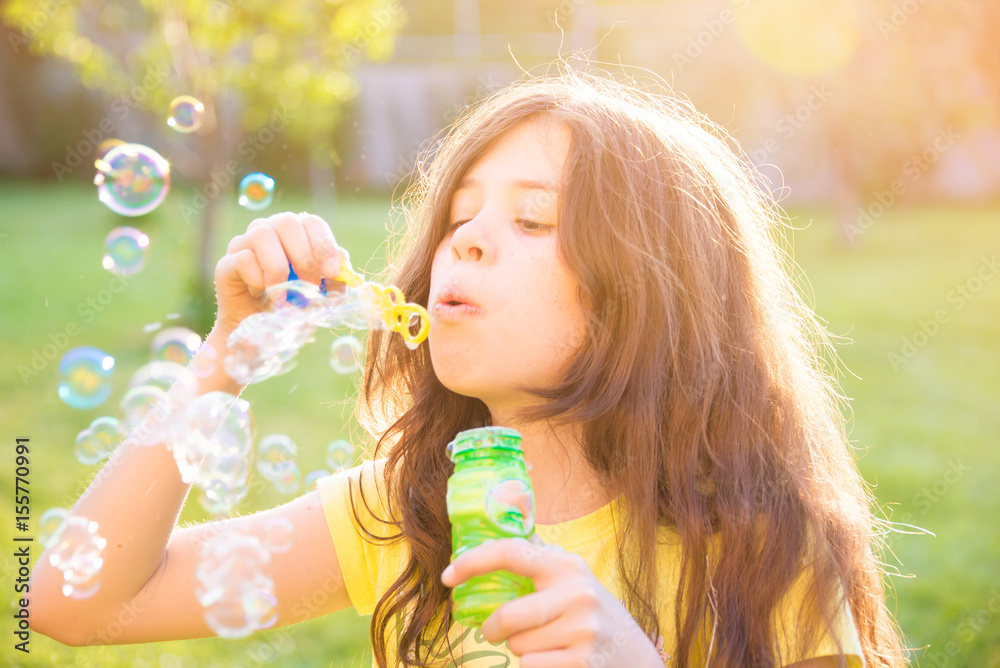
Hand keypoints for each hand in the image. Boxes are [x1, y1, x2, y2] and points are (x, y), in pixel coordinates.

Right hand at [213, 212, 347, 333]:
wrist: (259, 332)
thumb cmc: (293, 305)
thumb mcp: (321, 293)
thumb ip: (334, 278)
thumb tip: (344, 264)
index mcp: (294, 233)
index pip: (311, 221)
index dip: (324, 244)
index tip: (332, 272)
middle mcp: (268, 230)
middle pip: (286, 222)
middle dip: (304, 257)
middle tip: (309, 287)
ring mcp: (243, 244)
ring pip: (262, 235)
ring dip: (278, 269)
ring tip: (283, 296)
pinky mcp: (225, 264)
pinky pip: (243, 259)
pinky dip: (258, 280)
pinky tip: (261, 294)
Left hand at [440, 536, 664, 667]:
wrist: (636, 658)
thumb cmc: (591, 611)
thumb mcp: (570, 576)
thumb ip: (538, 551)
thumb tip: (509, 500)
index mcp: (566, 565)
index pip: (511, 553)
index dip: (472, 562)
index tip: (446, 576)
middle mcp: (577, 593)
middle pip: (507, 616)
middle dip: (492, 628)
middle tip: (491, 631)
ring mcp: (582, 629)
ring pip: (517, 646)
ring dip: (519, 649)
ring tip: (542, 642)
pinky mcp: (583, 662)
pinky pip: (530, 666)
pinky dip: (533, 665)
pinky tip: (554, 659)